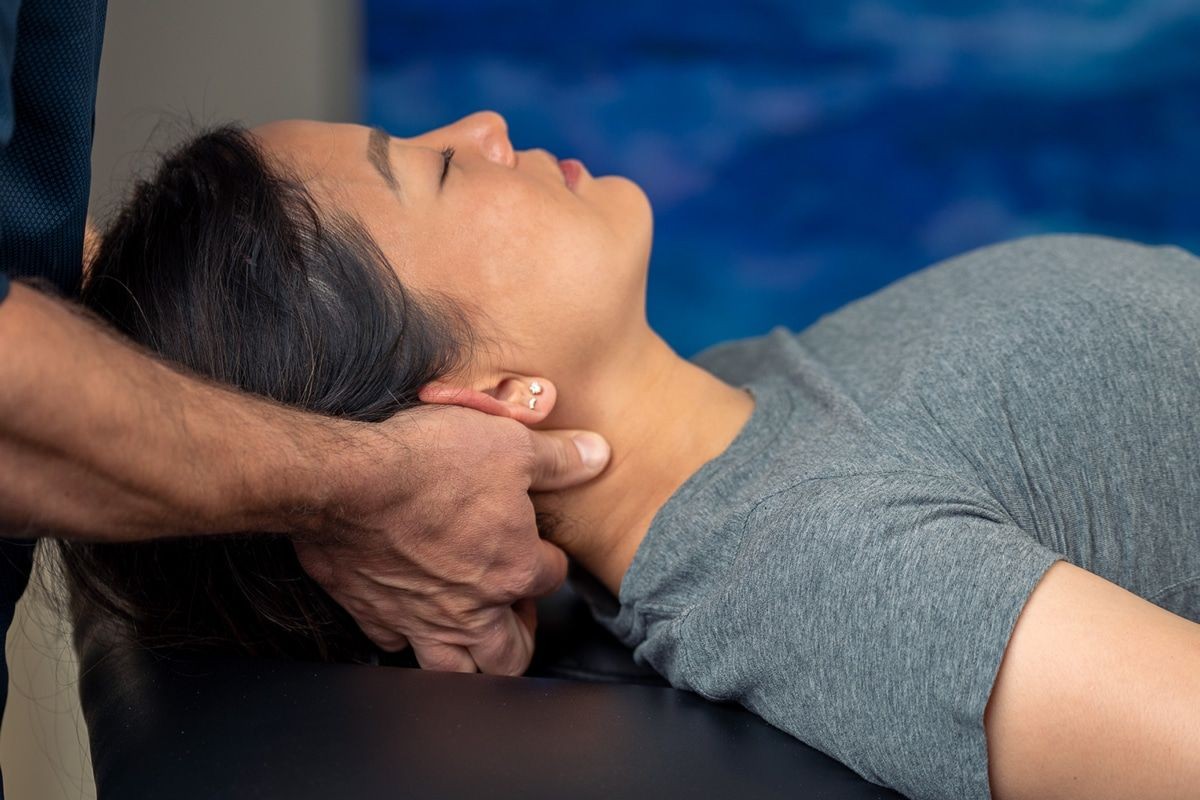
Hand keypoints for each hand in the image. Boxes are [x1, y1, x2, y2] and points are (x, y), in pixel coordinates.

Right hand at [292, 404, 608, 675]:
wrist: (345, 480)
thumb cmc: (428, 462)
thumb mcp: (509, 443)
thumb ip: (557, 458)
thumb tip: (596, 456)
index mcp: (513, 569)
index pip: (552, 578)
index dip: (550, 559)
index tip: (539, 544)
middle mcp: (470, 609)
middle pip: (511, 655)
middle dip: (521, 639)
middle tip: (516, 611)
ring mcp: (419, 619)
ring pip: (454, 671)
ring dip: (468, 660)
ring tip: (470, 635)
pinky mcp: (371, 614)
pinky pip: (393, 644)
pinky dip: (403, 635)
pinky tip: (406, 614)